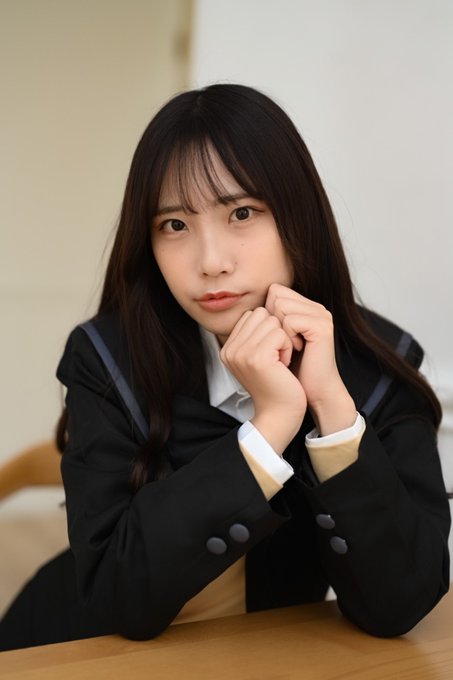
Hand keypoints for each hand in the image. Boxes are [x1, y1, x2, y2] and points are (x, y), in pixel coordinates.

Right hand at [220, 307, 306, 452]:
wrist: (280, 414)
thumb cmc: (277, 385)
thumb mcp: (260, 356)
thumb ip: (256, 334)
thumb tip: (268, 304)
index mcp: (228, 348)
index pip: (252, 315)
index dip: (269, 329)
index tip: (272, 354)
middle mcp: (229, 349)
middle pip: (261, 313)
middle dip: (276, 331)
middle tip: (277, 357)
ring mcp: (241, 353)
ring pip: (271, 321)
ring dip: (283, 339)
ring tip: (280, 361)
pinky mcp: (256, 357)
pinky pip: (280, 333)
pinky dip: (288, 347)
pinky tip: (284, 365)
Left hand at [265, 283, 356, 435]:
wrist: (308, 394)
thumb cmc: (288, 372)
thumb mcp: (271, 342)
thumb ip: (265, 322)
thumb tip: (249, 310)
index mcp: (304, 308)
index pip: (274, 291)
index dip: (266, 315)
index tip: (274, 340)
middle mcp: (314, 307)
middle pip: (276, 294)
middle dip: (270, 322)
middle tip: (281, 345)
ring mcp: (320, 315)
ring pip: (281, 305)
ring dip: (277, 331)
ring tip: (288, 349)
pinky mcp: (322, 326)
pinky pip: (289, 320)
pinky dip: (286, 339)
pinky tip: (296, 351)